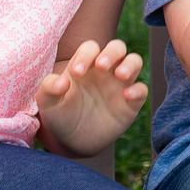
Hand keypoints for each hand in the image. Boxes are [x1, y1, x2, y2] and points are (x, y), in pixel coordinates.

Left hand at [35, 39, 146, 156]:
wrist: (72, 142)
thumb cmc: (60, 114)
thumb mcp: (48, 102)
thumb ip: (49, 88)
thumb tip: (60, 81)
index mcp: (84, 64)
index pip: (91, 48)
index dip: (85, 55)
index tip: (77, 73)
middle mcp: (105, 70)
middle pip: (117, 47)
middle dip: (112, 52)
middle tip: (101, 66)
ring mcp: (119, 85)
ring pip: (134, 61)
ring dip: (130, 64)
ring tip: (120, 75)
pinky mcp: (130, 103)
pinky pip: (142, 89)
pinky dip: (138, 90)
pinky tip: (127, 96)